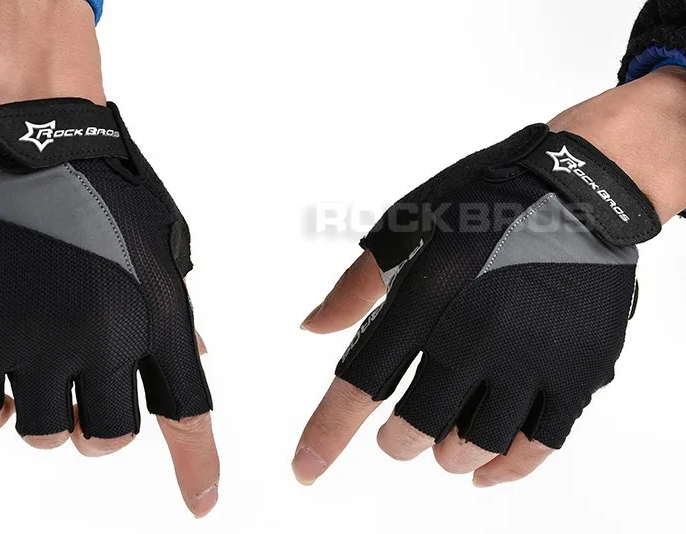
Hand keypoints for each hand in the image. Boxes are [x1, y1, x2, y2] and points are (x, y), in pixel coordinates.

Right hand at [0, 99, 217, 516]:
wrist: (33, 136)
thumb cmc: (106, 187)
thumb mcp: (162, 247)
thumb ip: (176, 315)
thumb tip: (193, 364)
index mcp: (158, 318)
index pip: (188, 414)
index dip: (197, 469)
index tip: (203, 507)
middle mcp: (101, 341)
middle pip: (108, 439)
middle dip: (102, 426)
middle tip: (89, 392)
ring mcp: (33, 341)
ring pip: (43, 433)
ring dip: (48, 413)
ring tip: (42, 372)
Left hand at [293, 66, 685, 487]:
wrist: (579, 190)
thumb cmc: (480, 204)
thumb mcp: (407, 229)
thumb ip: (355, 289)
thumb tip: (311, 330)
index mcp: (424, 296)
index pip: (363, 380)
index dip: (329, 431)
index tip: (306, 470)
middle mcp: (475, 332)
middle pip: (418, 427)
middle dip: (398, 443)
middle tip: (398, 438)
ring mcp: (531, 354)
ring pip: (476, 444)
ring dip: (449, 456)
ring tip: (444, 446)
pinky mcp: (580, 368)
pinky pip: (539, 444)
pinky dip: (506, 467)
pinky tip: (487, 470)